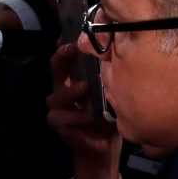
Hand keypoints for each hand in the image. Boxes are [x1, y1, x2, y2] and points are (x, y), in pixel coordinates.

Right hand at [46, 43, 117, 160]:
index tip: (75, 33)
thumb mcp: (113, 93)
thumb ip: (111, 76)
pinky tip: (91, 117)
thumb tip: (122, 52)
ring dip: (71, 91)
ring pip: (55, 95)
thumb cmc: (110, 115)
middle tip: (73, 49)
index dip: (67, 43)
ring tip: (85, 88)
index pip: (68, 55)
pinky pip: (60, 117)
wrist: (105, 144)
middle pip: (55, 66)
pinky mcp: (59, 123)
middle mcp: (64, 88)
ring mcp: (59, 106)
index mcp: (76, 77)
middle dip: (62, 56)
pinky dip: (77, 116)